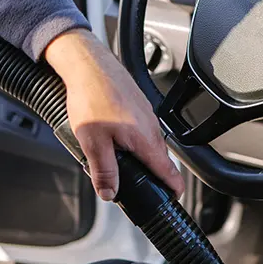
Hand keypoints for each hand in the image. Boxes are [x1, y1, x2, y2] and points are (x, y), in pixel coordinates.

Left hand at [44, 29, 183, 200]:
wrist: (88, 65)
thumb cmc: (92, 96)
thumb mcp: (93, 142)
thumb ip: (104, 171)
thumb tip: (109, 193)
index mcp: (146, 141)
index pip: (170, 172)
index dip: (174, 189)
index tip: (174, 198)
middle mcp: (151, 129)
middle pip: (160, 161)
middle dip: (152, 175)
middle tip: (138, 186)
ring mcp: (147, 116)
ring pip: (149, 145)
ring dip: (141, 157)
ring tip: (121, 161)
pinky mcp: (139, 106)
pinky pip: (142, 130)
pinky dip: (135, 140)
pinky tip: (115, 137)